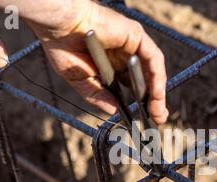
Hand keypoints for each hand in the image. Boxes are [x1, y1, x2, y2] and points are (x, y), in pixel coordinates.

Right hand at [30, 1, 167, 123]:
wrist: (58, 26)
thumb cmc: (64, 47)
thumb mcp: (82, 81)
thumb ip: (99, 96)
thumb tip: (114, 112)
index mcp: (114, 66)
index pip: (134, 87)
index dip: (142, 104)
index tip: (148, 120)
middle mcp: (126, 56)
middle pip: (147, 81)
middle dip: (155, 101)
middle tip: (158, 119)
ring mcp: (132, 45)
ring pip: (153, 71)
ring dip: (158, 93)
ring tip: (158, 112)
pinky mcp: (136, 35)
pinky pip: (153, 58)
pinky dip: (157, 77)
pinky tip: (156, 94)